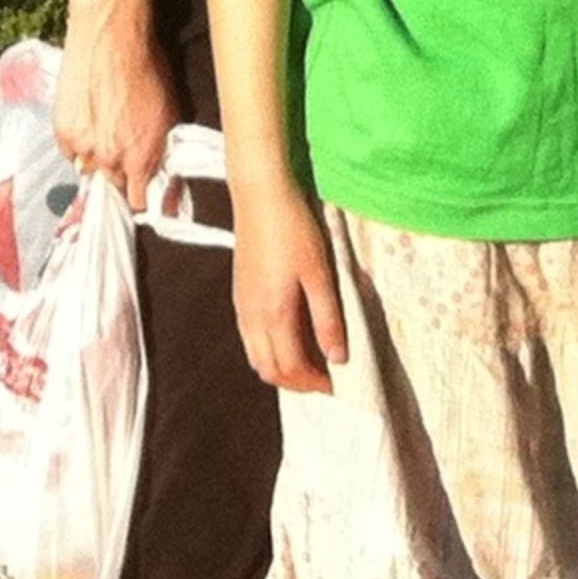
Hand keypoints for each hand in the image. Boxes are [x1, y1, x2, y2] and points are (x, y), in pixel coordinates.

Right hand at [50, 0, 178, 201]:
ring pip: (90, 169)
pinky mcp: (62, 130)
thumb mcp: (170, 112)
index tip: (142, 189)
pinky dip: (78, 142)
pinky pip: (70, 151)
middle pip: (114, 186)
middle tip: (123, 151)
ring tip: (104, 130)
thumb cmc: (147, 66)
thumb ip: (164, 149)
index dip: (142, 196)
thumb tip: (166, 173)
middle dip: (121, 173)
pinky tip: (88, 120)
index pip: (139, 202)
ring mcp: (82, 146)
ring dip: (97, 157)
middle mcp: (110, 159)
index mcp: (141, 158)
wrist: (112, 36)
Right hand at [233, 181, 347, 395]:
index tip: (337, 382)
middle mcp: (251, 317)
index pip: (291, 368)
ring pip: (256, 357)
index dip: (314, 383)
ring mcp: (241, 306)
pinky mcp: (238, 294)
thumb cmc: (292, 229)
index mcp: (273, 315)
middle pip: (269, 370)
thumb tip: (339, 357)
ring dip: (281, 368)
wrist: (259, 195)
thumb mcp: (319, 273)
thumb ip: (327, 318)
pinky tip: (289, 335)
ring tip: (310, 361)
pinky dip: (269, 350)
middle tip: (324, 379)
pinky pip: (250, 339)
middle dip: (296, 383)